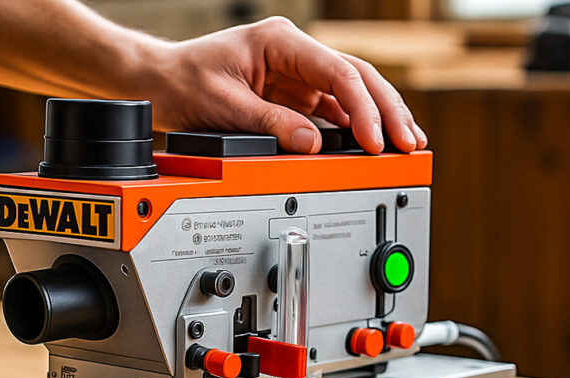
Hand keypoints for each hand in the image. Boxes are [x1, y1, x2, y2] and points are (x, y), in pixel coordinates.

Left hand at [146, 16, 426, 154]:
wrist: (161, 84)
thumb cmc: (184, 82)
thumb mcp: (225, 106)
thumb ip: (270, 125)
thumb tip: (312, 144)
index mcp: (281, 41)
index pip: (338, 72)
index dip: (363, 109)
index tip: (373, 140)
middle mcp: (294, 53)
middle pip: (356, 78)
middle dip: (386, 111)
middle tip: (409, 142)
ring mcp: (296, 74)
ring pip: (351, 93)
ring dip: (377, 118)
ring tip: (404, 144)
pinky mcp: (293, 96)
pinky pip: (332, 110)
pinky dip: (354, 127)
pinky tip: (372, 144)